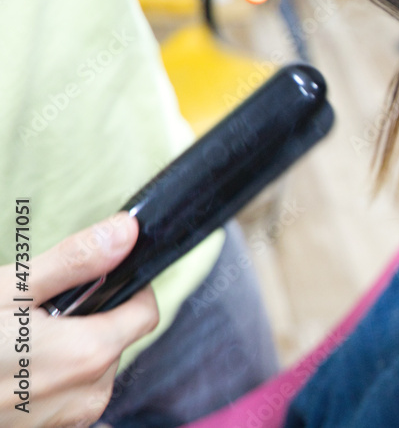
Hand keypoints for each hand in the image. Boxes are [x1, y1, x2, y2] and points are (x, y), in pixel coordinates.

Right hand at [0, 213, 158, 426]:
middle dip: (88, 318)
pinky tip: (12, 369)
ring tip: (15, 342)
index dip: (129, 288)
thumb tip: (126, 230)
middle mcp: (88, 395)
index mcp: (89, 353)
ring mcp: (67, 420)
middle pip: (116, 339)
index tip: (100, 278)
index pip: (146, 312)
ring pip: (92, 368)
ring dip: (68, 349)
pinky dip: (50, 376)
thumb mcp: (9, 289)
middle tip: (34, 314)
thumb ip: (76, 260)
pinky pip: (67, 394)